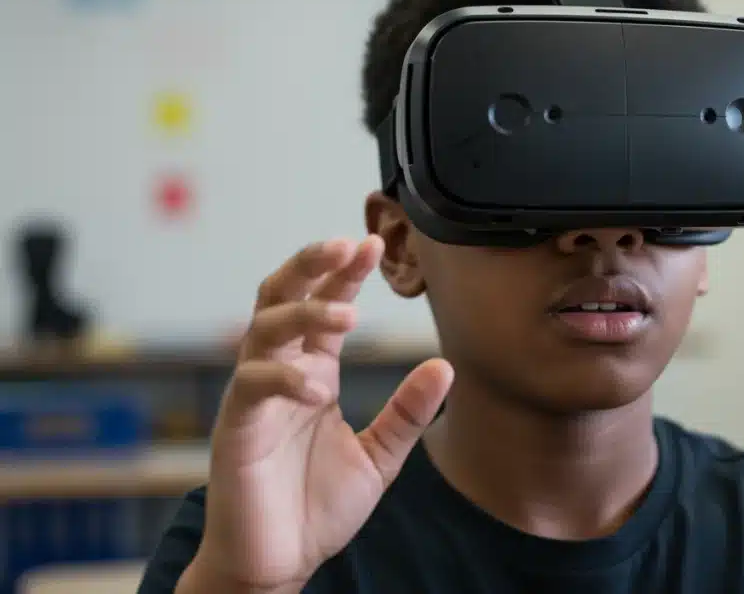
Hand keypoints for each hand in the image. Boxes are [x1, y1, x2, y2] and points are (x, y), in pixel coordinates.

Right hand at [192, 237, 453, 591]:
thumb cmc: (317, 507)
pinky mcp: (235, 429)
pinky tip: (317, 389)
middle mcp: (280, 374)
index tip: (374, 243)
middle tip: (347, 246)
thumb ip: (407, 412)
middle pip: (281, 297)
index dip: (345, 274)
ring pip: (262, 330)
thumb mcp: (379, 456)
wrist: (277, 563)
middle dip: (311, 266)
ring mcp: (253, 398)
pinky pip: (251, 386)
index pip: (325, 307)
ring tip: (346, 318)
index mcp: (312, 373)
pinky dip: (284, 379)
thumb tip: (445, 366)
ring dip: (302, 315)